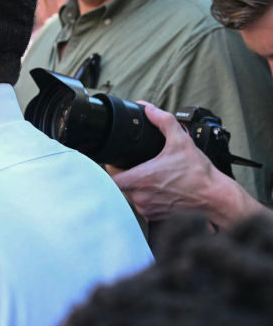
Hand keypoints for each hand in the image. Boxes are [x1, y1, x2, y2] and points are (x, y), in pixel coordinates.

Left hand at [109, 103, 262, 227]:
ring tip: (147, 177)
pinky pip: (141, 206)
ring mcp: (146, 208)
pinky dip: (145, 198)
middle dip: (123, 175)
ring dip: (134, 187)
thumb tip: (149, 108)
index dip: (109, 169)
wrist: (215, 198)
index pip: (108, 177)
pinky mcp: (153, 217)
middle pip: (118, 186)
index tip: (116, 162)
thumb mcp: (181, 141)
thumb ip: (163, 121)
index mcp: (140, 179)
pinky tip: (156, 190)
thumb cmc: (198, 174)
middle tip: (134, 166)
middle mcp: (139, 197)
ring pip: (129, 197)